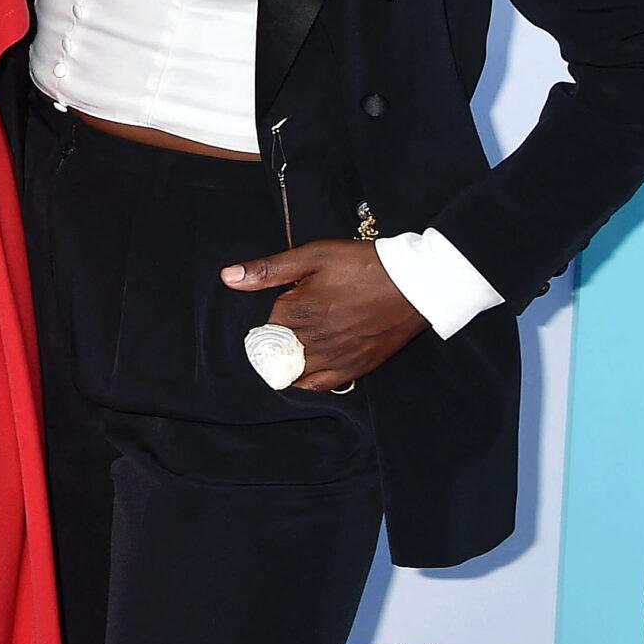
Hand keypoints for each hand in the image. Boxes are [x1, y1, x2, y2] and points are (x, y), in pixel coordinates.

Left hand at [221, 242, 426, 392]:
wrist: (415, 283)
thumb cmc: (361, 264)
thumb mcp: (313, 256)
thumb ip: (268, 269)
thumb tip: (227, 277)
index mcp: (297, 312)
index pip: (260, 329)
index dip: (261, 322)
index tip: (269, 314)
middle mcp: (312, 341)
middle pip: (273, 355)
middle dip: (270, 346)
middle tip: (278, 333)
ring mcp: (335, 359)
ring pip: (293, 374)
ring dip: (284, 365)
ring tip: (287, 351)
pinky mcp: (355, 368)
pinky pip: (320, 387)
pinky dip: (307, 382)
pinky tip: (304, 369)